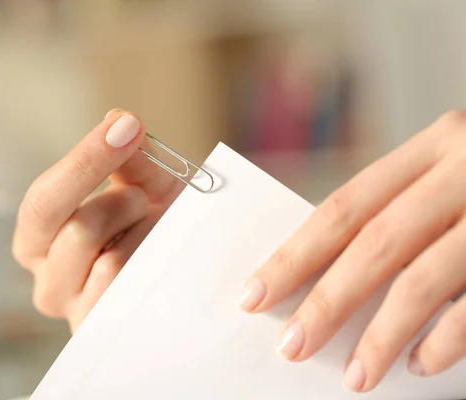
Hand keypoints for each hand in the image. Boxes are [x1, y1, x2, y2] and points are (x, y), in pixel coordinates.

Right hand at [12, 110, 181, 331]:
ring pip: (105, 257)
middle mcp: (46, 280)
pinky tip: (155, 261)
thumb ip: (131, 158)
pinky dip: (148, 262)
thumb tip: (118, 122)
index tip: (124, 126)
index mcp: (40, 239)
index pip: (43, 200)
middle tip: (142, 195)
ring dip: (137, 232)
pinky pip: (127, 288)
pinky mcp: (102, 331)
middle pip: (70, 225)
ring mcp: (74, 311)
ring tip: (150, 231)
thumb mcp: (147, 185)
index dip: (84, 161)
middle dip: (118, 201)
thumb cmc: (157, 227)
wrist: (184, 270)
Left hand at [240, 110, 465, 391]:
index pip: (344, 208)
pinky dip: (449, 339)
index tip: (255, 295)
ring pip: (426, 278)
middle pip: (376, 243)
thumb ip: (401, 216)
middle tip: (291, 345)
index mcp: (434, 148)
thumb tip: (327, 280)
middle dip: (327, 300)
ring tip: (354, 376)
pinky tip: (419, 364)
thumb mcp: (451, 180)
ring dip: (383, 334)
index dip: (295, 255)